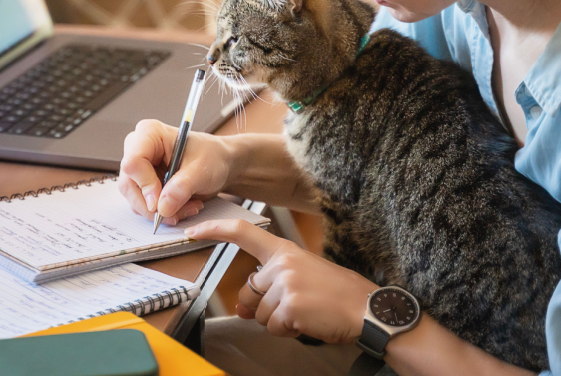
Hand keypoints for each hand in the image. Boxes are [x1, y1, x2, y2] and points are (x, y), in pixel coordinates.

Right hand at [118, 119, 235, 224]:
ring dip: (161, 211)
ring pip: (135, 199)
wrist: (219, 164)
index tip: (160, 203)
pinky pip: (143, 205)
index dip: (145, 185)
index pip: (133, 162)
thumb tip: (162, 207)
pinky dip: (163, 212)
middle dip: (153, 205)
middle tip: (176, 213)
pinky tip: (182, 206)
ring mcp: (139, 169)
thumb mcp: (202, 170)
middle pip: (129, 184)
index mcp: (149, 134)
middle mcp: (138, 149)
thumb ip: (182, 187)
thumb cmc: (212, 157)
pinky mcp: (143, 185)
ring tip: (187, 207)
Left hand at [186, 219, 377, 343]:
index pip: (244, 233)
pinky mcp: (289, 306)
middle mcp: (282, 263)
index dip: (215, 229)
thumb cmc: (336, 293)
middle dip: (264, 306)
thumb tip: (241, 306)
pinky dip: (288, 331)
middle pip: (249, 292)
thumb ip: (270, 285)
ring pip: (260, 314)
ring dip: (279, 321)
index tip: (193, 229)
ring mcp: (284, 284)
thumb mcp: (301, 279)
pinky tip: (308, 321)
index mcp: (285, 250)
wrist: (367, 308)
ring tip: (307, 312)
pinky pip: (273, 327)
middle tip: (297, 305)